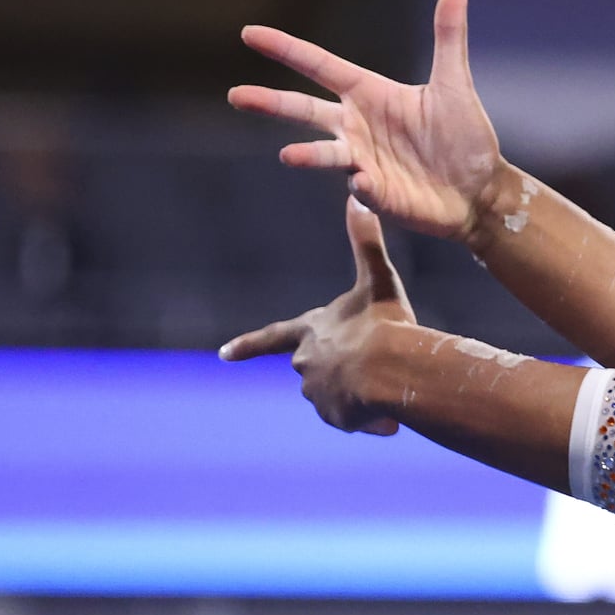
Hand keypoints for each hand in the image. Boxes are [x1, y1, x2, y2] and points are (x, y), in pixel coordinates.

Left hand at [220, 199, 416, 434]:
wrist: (392, 368)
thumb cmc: (385, 323)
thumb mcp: (378, 280)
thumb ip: (367, 242)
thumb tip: (357, 195)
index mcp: (310, 330)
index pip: (271, 337)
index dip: (248, 345)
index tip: (222, 355)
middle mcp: (304, 362)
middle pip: (318, 367)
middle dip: (342, 369)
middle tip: (373, 363)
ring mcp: (315, 392)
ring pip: (339, 395)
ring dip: (360, 394)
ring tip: (384, 384)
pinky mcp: (332, 416)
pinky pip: (351, 418)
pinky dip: (369, 417)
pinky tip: (384, 410)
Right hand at [228, 0, 503, 244]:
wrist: (481, 190)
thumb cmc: (465, 137)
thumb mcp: (455, 83)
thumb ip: (448, 35)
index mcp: (369, 94)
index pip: (319, 66)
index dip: (286, 48)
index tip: (249, 33)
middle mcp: (358, 126)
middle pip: (305, 110)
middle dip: (271, 103)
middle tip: (237, 96)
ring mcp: (364, 161)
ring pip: (325, 153)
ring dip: (307, 154)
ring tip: (288, 154)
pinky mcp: (378, 194)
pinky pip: (363, 188)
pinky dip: (361, 185)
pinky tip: (362, 181)